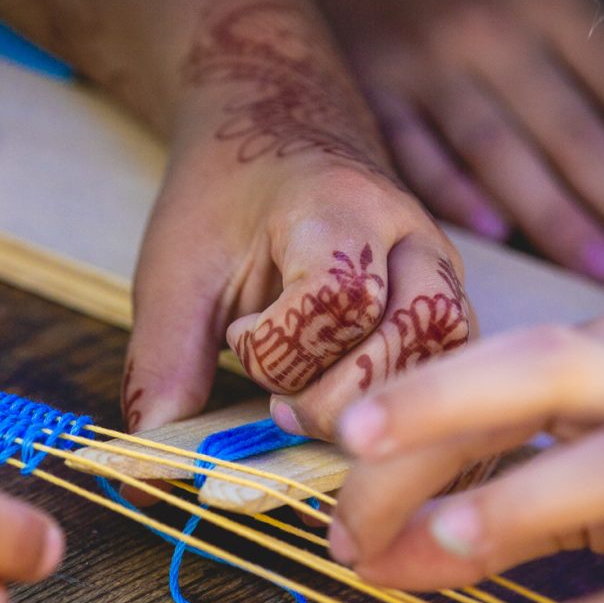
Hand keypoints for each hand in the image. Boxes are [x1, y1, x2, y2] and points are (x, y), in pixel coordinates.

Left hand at [123, 0, 475, 437]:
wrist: (273, 123)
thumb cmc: (224, 199)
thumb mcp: (176, 272)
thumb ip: (165, 366)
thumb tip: (148, 479)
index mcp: (341, 209)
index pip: (339, 300)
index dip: (279, 348)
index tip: (236, 338)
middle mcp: (413, 238)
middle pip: (420, 334)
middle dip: (343, 398)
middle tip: (280, 407)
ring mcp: (444, 272)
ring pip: (453, 357)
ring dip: (383, 408)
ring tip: (312, 414)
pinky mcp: (449, 305)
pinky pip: (455, 372)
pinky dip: (409, 414)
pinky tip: (358, 432)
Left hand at [328, 308, 603, 602]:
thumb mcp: (600, 453)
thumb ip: (490, 492)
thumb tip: (368, 542)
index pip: (499, 364)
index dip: (408, 403)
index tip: (320, 448)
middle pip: (554, 372)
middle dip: (450, 402)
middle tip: (357, 448)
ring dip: (530, 498)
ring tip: (447, 541)